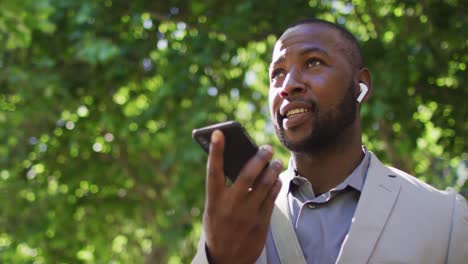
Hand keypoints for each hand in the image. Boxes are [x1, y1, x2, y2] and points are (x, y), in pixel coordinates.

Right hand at [203, 130, 282, 262]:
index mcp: (214, 201)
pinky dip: (275, 185)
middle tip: (267, 148)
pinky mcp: (261, 222)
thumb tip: (242, 164)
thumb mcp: (213, 209)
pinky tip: (276, 179)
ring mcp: (247, 214)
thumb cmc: (218, 227)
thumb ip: (224, 190)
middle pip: (248, 175)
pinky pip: (272, 198)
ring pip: (264, 185)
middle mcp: (230, 206)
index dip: (216, 151)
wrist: (227, 260)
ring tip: (276, 162)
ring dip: (272, 170)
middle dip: (259, 157)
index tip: (219, 133)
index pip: (214, 171)